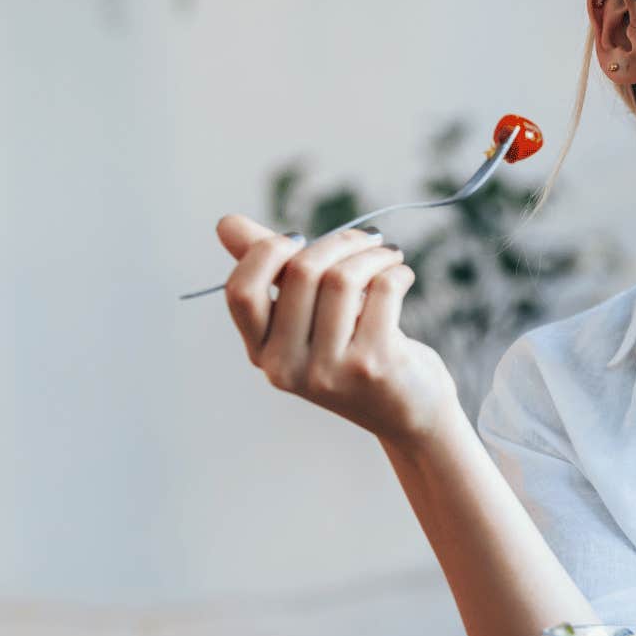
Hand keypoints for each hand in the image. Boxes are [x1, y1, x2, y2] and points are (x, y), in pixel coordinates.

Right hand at [216, 213, 460, 445]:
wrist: (410, 413)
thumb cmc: (354, 352)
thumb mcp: (308, 319)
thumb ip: (271, 272)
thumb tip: (226, 223)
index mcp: (262, 353)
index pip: (242, 292)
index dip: (267, 252)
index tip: (300, 239)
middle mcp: (286, 368)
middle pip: (301, 273)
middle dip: (340, 242)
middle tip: (369, 239)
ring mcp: (328, 371)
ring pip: (343, 278)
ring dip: (374, 254)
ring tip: (390, 255)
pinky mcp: (372, 366)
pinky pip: (383, 290)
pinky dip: (396, 271)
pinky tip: (402, 275)